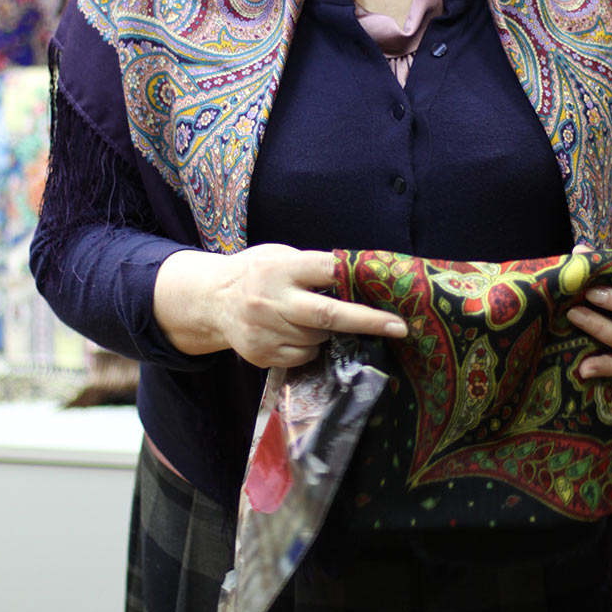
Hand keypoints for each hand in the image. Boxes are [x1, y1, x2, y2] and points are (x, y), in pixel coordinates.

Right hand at [153, 242, 405, 367]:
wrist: (212, 300)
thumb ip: (314, 267)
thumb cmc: (258, 272)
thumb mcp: (282, 256)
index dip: (361, 281)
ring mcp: (265, 330)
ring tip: (312, 317)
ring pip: (318, 338)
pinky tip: (295, 332)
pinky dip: (309, 346)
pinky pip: (303, 355)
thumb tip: (362, 278)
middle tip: (398, 328)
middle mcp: (273, 299)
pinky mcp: (262, 354)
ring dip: (328, 332)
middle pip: (328, 316)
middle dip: (367, 322)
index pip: (328, 272)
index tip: (390, 293)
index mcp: (282, 268)